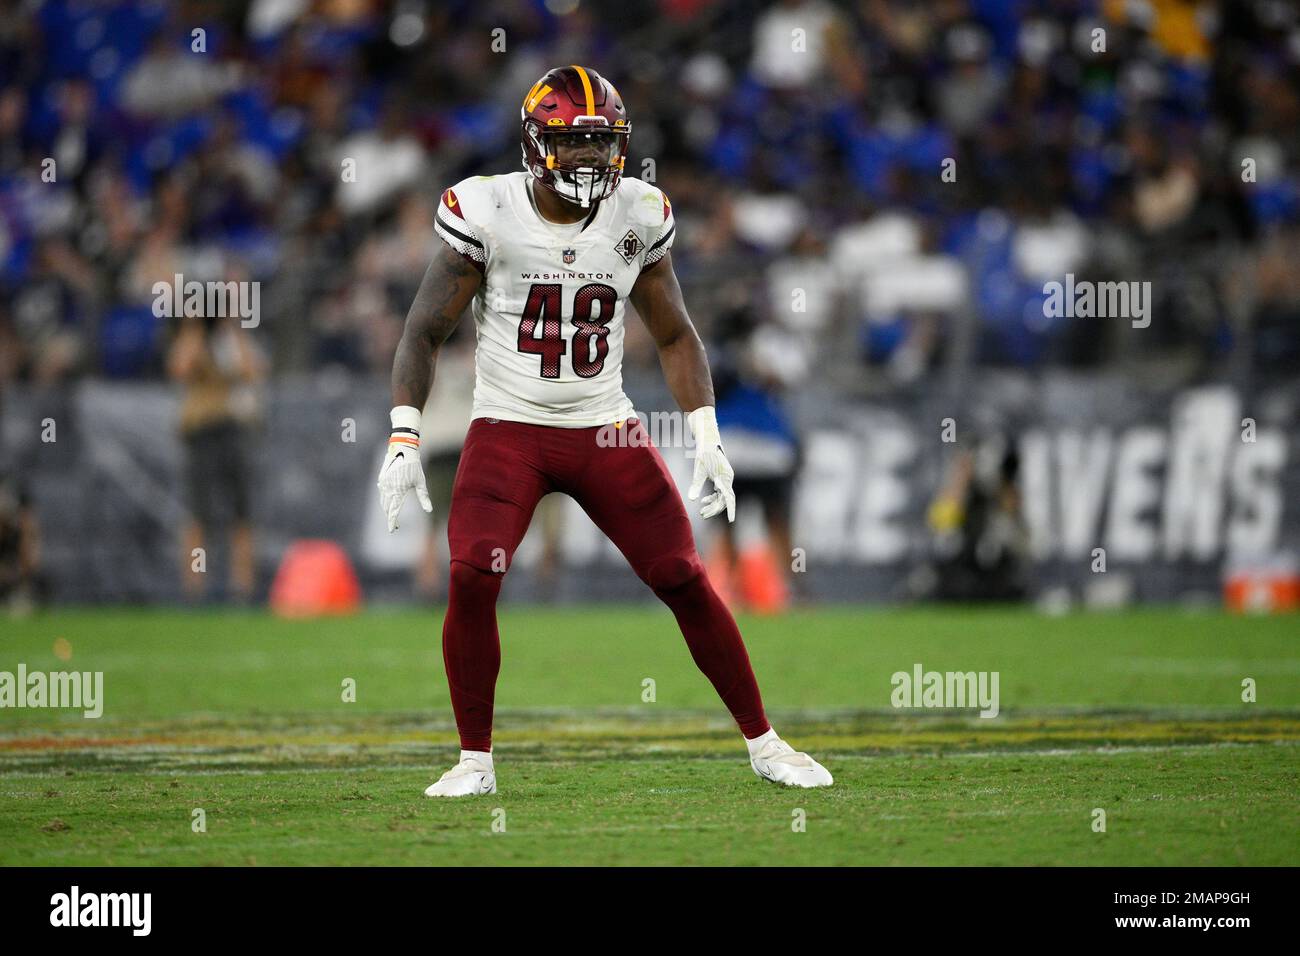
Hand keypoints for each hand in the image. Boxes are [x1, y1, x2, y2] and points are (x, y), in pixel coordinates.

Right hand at [377, 406, 431, 531]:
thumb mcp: (420, 482)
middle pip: (387, 508)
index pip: (393, 511)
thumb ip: (424, 497)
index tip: (393, 530)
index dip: (392, 522)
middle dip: (390, 517)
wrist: (402, 448)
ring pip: (383, 501)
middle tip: (396, 525)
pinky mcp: (381, 478)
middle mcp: (388, 488)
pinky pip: (382, 493)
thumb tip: (429, 510)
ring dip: (387, 509)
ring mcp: (383, 483)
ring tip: (392, 515)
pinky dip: (384, 500)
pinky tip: (388, 502)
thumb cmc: (414, 465)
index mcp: (397, 491)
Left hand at [686, 406, 735, 521]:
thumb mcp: (698, 470)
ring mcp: (726, 477)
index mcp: (725, 478)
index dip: (731, 510)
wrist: (708, 440)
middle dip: (715, 509)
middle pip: (724, 499)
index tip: (731, 521)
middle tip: (703, 515)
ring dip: (713, 504)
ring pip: (722, 496)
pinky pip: (720, 491)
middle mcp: (728, 479)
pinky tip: (704, 500)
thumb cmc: (703, 454)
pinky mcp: (722, 476)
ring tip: (702, 511)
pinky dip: (713, 497)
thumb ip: (696, 485)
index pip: (729, 498)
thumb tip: (692, 499)